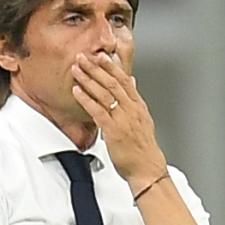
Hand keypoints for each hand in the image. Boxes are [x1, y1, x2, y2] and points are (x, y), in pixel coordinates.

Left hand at [71, 53, 166, 189]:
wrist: (147, 169)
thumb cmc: (143, 148)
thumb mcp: (143, 120)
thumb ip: (135, 100)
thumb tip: (132, 83)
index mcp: (138, 107)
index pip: (125, 81)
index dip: (112, 66)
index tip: (102, 55)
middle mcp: (132, 110)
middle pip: (113, 83)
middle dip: (96, 68)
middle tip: (83, 56)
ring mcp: (123, 120)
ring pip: (105, 94)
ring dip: (89, 79)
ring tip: (77, 69)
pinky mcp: (114, 131)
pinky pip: (98, 111)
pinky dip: (87, 99)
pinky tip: (77, 91)